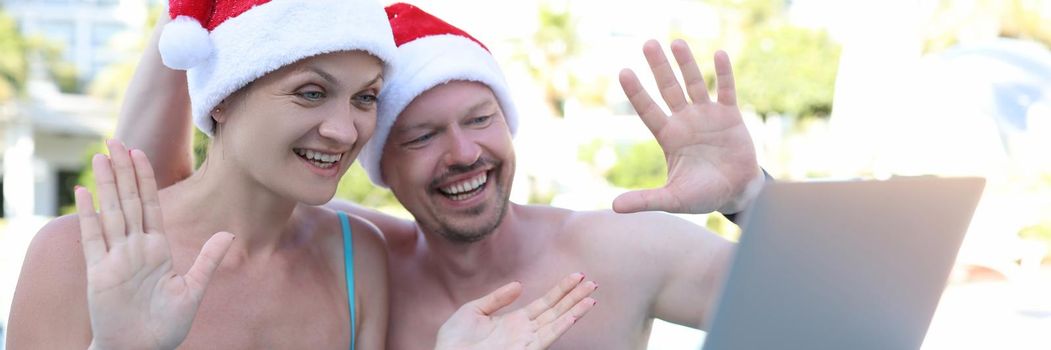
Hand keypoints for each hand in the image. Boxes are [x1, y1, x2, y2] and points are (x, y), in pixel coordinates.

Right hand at [75, 140, 233, 349]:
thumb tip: (229, 234)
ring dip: (107, 183)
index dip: (145, 178)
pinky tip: (84, 191)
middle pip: (128, 200)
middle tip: (116, 140)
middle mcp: (134, 248)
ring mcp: (115, 257)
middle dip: (123, 170)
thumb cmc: (166, 326)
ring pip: (111, 211)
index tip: (141, 152)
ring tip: (102, 155)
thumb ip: (208, 260)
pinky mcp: (99, 272)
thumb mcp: (192, 290)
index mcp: (157, 248)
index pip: (151, 205)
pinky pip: (93, 238)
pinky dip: (89, 215)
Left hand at [435, 273, 597, 349]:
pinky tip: (573, 315)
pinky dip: (561, 327)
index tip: (577, 276)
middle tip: (593, 283)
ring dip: (575, 310)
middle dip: (574, 297)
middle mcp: (525, 332)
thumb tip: (520, 285)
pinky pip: (546, 338)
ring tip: (591, 298)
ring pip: (556, 323)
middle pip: (556, 311)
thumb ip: (497, 298)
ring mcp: (525, 343)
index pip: (545, 303)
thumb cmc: (454, 341)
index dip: (561, 290)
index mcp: (515, 321)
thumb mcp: (473, 311)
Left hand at [614, 39, 762, 214]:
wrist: (736, 194)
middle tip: (648, 44)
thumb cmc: (702, 196)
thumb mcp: (672, 199)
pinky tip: (718, 55)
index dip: (637, 92)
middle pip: (669, 89)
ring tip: (676, 42)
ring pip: (695, 84)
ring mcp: (708, 115)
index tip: (623, 71)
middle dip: (659, 68)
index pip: (648, 110)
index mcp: (669, 136)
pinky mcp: (730, 116)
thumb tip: (614, 208)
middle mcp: (685, 121)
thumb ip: (646, 200)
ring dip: (686, 64)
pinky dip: (723, 74)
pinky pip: (726, 90)